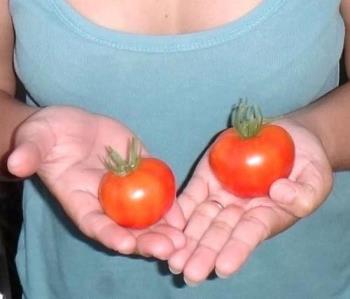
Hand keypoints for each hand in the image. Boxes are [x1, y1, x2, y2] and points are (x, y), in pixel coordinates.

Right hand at [7, 106, 184, 259]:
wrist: (71, 124)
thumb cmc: (48, 134)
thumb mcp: (36, 139)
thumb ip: (30, 152)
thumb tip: (17, 162)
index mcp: (79, 198)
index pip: (94, 222)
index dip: (109, 234)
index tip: (126, 245)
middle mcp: (105, 200)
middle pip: (126, 227)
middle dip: (146, 240)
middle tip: (167, 249)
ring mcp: (126, 186)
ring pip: (146, 215)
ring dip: (164, 229)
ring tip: (182, 240)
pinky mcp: (141, 168)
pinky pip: (157, 189)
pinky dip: (170, 203)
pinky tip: (184, 214)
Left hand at [168, 119, 332, 284]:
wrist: (286, 139)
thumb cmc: (306, 162)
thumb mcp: (314, 178)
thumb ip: (303, 193)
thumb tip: (279, 193)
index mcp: (266, 215)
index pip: (249, 235)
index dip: (237, 250)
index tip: (223, 267)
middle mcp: (240, 210)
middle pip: (220, 234)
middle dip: (203, 253)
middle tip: (188, 274)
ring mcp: (222, 194)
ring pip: (201, 220)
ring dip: (186, 239)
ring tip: (172, 260)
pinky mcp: (207, 178)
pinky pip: (191, 196)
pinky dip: (179, 210)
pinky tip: (166, 225)